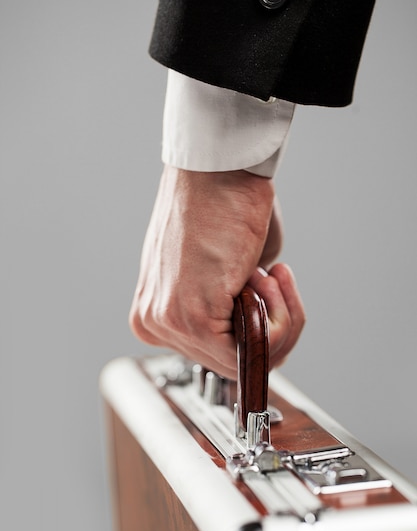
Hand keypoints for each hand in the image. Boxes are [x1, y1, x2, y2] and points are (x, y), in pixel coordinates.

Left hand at [129, 166, 304, 378]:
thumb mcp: (226, 273)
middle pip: (236, 362)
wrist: (218, 168)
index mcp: (155, 312)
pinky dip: (281, 317)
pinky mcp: (190, 316)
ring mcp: (167, 323)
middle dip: (275, 324)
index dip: (261, 327)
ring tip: (273, 276)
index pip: (220, 352)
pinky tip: (268, 276)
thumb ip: (234, 308)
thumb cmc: (224, 206)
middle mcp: (153, 323)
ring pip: (251, 359)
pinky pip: (257, 348)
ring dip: (281, 317)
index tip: (267, 288)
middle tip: (274, 280)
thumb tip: (260, 329)